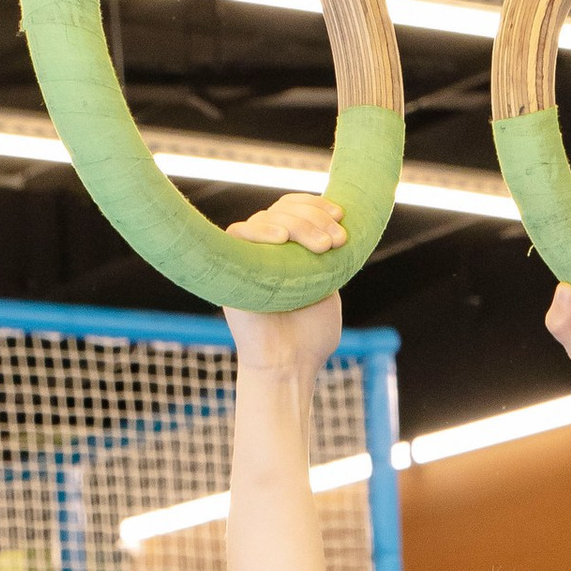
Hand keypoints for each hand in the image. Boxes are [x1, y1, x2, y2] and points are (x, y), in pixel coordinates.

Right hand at [223, 193, 348, 383]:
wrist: (288, 365)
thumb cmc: (310, 336)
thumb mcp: (328, 287)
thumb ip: (328, 257)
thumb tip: (335, 224)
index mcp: (290, 252)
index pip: (297, 210)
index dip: (317, 206)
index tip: (341, 217)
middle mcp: (267, 250)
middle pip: (284, 210)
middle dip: (314, 217)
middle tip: (336, 241)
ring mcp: (248, 257)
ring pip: (266, 218)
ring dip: (299, 225)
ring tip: (322, 247)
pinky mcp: (229, 268)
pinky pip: (238, 233)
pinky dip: (259, 231)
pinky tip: (280, 240)